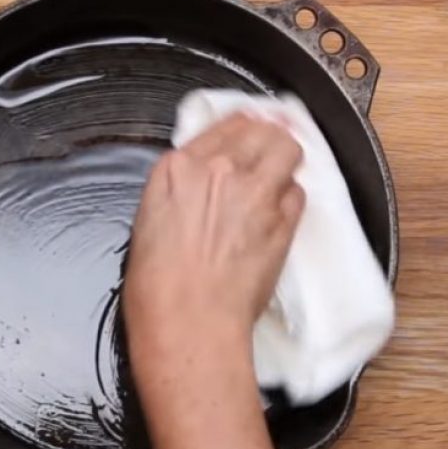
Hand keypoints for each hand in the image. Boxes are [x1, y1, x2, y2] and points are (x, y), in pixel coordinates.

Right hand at [124, 113, 304, 352]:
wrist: (188, 321)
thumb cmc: (158, 289)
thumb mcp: (149, 224)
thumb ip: (179, 193)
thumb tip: (200, 189)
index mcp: (176, 169)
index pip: (222, 126)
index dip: (239, 130)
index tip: (246, 134)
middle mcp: (217, 169)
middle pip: (259, 131)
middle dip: (266, 138)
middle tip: (269, 150)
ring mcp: (255, 191)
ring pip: (287, 149)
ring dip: (285, 159)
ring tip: (281, 174)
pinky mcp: (283, 219)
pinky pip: (298, 192)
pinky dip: (291, 198)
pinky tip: (281, 212)